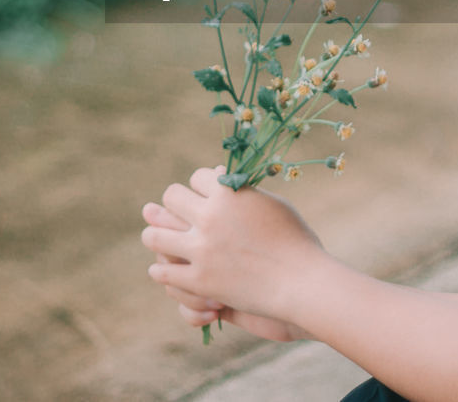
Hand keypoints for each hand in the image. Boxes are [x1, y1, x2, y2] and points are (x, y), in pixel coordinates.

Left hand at [141, 166, 324, 326]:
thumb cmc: (296, 240)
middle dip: (175, 203)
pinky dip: (160, 269)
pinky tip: (163, 268)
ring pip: (155, 235)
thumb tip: (220, 175)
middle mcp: (210, 217)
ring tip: (157, 237)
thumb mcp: (272, 204)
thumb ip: (243, 191)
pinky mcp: (200, 280)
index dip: (200, 184)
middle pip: (172, 197)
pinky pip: (163, 271)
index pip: (197, 177)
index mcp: (229, 193)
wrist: (302, 282)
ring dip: (156, 234)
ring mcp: (202, 250)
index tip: (202, 193)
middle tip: (177, 213)